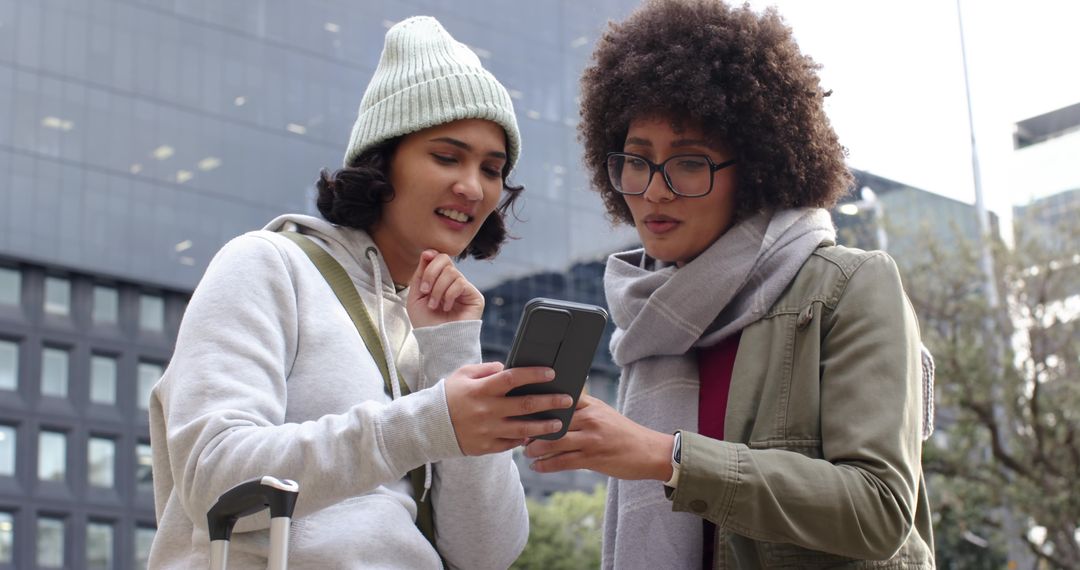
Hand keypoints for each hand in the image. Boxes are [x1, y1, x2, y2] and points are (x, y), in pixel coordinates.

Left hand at [407, 250, 483, 326]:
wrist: (437, 341)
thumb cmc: (426, 323)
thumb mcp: (415, 296)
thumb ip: (420, 274)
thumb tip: (428, 252)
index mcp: (439, 280)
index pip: (438, 258)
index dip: (431, 256)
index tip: (425, 258)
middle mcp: (452, 282)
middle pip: (445, 259)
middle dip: (431, 273)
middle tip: (425, 291)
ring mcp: (464, 288)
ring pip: (451, 272)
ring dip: (438, 289)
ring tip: (435, 305)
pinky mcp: (474, 296)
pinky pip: (460, 283)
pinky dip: (449, 294)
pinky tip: (446, 307)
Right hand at [444, 362, 574, 455]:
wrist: (429, 426)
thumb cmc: (449, 395)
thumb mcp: (463, 375)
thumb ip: (487, 370)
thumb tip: (507, 367)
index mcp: (482, 389)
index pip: (512, 379)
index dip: (533, 374)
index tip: (551, 373)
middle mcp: (487, 410)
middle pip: (525, 405)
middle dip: (550, 402)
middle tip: (568, 400)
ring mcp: (487, 431)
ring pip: (523, 429)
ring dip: (544, 426)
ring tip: (560, 423)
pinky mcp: (486, 447)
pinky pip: (511, 444)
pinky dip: (524, 439)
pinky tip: (536, 435)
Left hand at [523, 395, 673, 480]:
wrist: (649, 452)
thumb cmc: (623, 432)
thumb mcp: (604, 413)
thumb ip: (583, 407)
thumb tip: (557, 401)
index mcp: (591, 405)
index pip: (560, 399)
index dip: (538, 403)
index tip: (521, 407)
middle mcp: (590, 419)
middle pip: (552, 421)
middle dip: (531, 428)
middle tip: (518, 433)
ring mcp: (591, 439)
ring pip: (554, 442)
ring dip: (535, 448)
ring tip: (526, 452)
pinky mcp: (592, 458)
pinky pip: (562, 462)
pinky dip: (546, 465)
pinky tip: (536, 466)